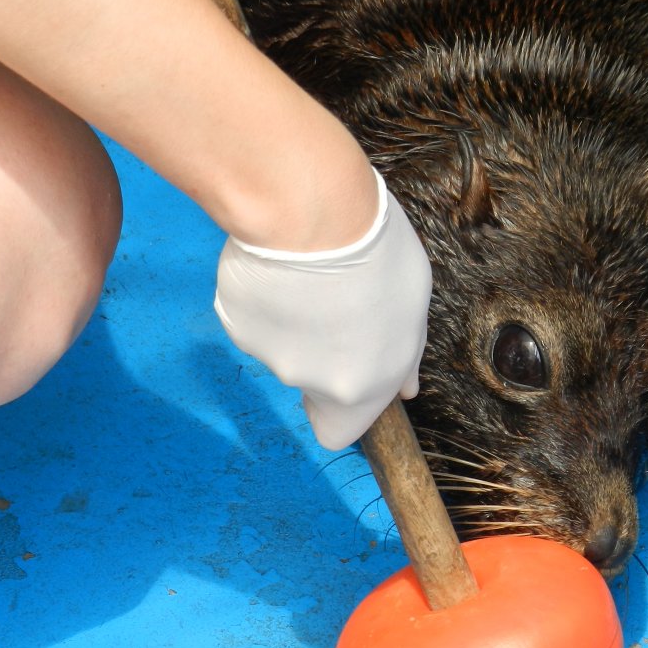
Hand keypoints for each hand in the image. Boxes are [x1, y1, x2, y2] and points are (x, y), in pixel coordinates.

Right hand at [214, 168, 431, 448]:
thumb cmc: (375, 254)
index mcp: (359, 387)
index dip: (341, 409)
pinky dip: (263, 298)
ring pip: (280, 344)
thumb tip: (405, 388)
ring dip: (293, 319)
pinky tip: (279, 263)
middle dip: (320, 349)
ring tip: (310, 270)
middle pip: (310, 379)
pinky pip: (252, 315)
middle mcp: (309, 380)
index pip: (336, 434)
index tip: (349, 373)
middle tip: (334, 299)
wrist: (309, 213)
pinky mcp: (233, 320)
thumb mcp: (414, 305)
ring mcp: (265, 352)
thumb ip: (406, 355)